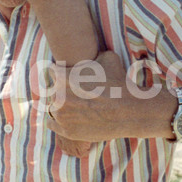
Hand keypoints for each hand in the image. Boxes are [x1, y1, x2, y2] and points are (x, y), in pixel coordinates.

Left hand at [46, 51, 172, 142]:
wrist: (130, 112)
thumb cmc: (120, 83)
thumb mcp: (107, 57)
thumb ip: (91, 54)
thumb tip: (90, 51)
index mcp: (61, 76)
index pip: (52, 72)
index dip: (62, 74)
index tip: (68, 78)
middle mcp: (57, 95)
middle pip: (52, 91)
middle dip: (63, 91)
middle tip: (77, 94)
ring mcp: (61, 114)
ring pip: (52, 107)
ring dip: (61, 107)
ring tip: (76, 107)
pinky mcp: (66, 131)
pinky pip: (51, 123)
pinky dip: (58, 121)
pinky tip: (69, 118)